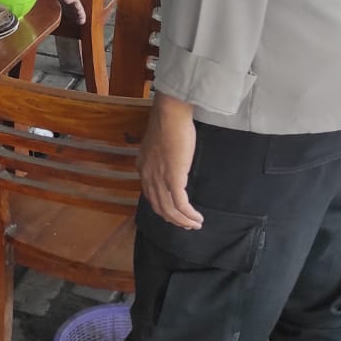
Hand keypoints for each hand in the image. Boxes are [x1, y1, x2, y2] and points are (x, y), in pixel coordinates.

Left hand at [140, 94, 202, 229]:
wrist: (170, 115)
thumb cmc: (168, 123)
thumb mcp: (158, 143)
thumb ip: (160, 156)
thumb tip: (171, 161)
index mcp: (142, 167)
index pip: (149, 195)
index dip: (162, 207)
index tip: (173, 213)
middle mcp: (147, 176)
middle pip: (158, 206)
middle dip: (172, 219)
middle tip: (185, 224)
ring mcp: (159, 179)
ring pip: (169, 210)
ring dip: (183, 220)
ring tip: (195, 224)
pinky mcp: (173, 179)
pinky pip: (180, 204)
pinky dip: (189, 214)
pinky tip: (197, 218)